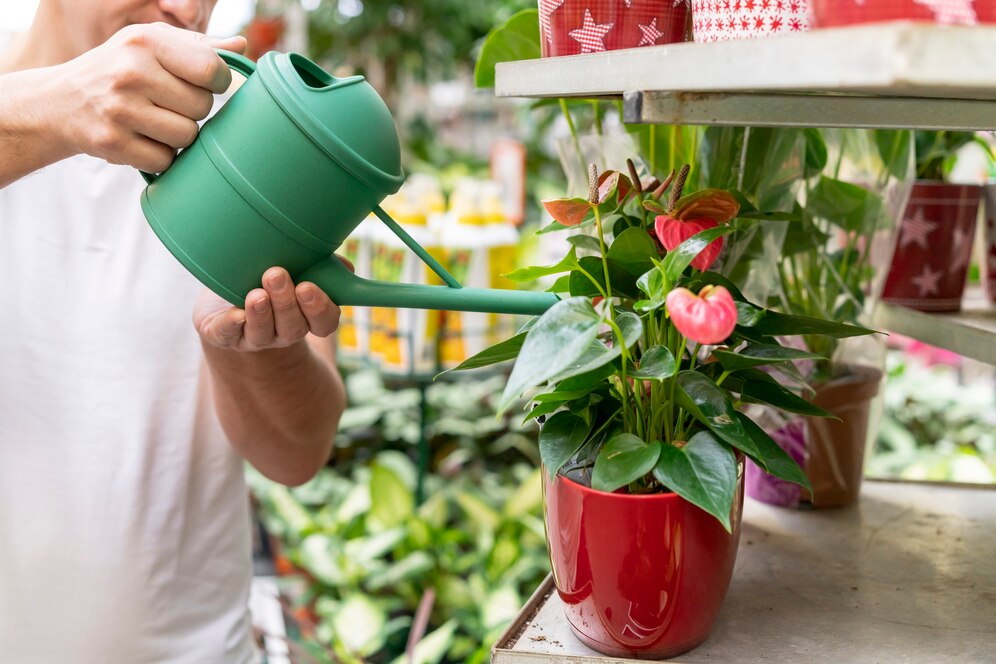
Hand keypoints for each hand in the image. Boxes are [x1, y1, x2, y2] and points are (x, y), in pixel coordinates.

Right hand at [50, 22, 246, 172]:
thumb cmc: (119, 69)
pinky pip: (166, 160)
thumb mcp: (151, 44)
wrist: (61, 101)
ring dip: (178, 134)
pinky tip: (140, 138)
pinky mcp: (113, 143)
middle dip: (192, 109)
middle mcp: (130, 72)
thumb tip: (242, 46)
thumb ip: (199, 45)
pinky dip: (159, 155)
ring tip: (153, 120)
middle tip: (166, 102)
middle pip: (202, 107)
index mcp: (145, 41)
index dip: (218, 82)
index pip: (211, 68)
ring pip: (188, 136)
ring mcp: (119, 109)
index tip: (205, 83)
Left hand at [194, 267, 342, 351]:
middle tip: (276, 275)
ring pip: (262, 333)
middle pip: (292, 328)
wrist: (221, 295)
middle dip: (286, 303)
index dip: (320, 309)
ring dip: (261, 313)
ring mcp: (253, 337)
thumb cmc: (265, 276)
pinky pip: (226, 334)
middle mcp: (282, 332)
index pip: (324, 323)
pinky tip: (235, 314)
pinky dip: (230, 325)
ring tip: (257, 293)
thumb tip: (345, 265)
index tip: (308, 286)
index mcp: (305, 317)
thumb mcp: (294, 267)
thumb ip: (319, 264)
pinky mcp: (222, 335)